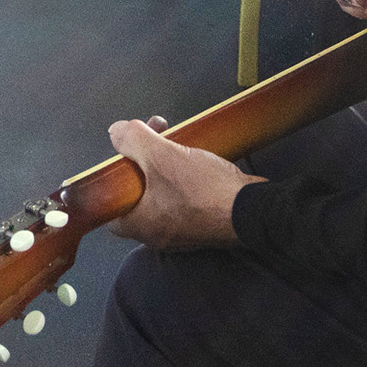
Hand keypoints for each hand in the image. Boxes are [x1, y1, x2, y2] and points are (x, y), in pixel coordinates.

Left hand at [108, 116, 261, 249]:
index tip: (123, 162)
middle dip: (144, 163)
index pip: (112, 211)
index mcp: (142, 225)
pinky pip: (185, 200)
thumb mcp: (161, 156)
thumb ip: (133, 140)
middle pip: (139, 196)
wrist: (254, 208)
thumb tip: (116, 132)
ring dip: (166, 166)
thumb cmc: (204, 190)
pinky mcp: (205, 224)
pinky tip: (195, 158)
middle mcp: (160, 235)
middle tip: (155, 138)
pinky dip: (185, 179)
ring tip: (177, 141)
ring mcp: (184, 232)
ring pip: (163, 195)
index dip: (113, 185)